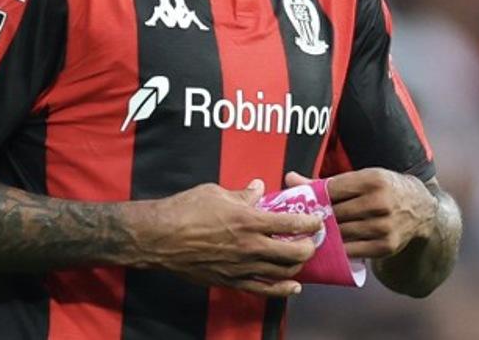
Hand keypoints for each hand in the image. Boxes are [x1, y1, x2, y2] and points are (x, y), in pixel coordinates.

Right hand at [144, 179, 322, 297]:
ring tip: (300, 256)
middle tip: (312, 239)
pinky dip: (283, 289)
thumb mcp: (216, 192)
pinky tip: (292, 285)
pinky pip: (265, 290)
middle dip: (310, 246)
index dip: (310, 221)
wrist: (160, 238)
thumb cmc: (186, 210)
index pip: (291, 223)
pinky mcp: (232, 281)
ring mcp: (242, 267)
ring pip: (283, 273)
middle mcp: (250, 246)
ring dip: (297, 265)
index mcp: (248, 220)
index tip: (317, 219)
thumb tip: (257, 187)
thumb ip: (242, 194)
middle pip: (295, 252)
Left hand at [285, 169, 436, 259]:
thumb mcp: (362, 178)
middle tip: (301, 221)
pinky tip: (329, 245)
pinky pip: (352, 250)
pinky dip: (338, 248)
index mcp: (372, 180)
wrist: (421, 209)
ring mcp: (384, 226)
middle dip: (317, 217)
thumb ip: (326, 182)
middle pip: (335, 212)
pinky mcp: (386, 246)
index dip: (314, 196)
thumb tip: (289, 178)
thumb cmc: (384, 189)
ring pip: (341, 232)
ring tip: (311, 233)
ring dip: (325, 234)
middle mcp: (380, 203)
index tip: (303, 202)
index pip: (332, 189)